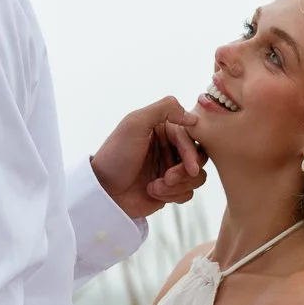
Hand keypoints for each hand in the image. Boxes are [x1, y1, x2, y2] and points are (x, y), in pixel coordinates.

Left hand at [92, 98, 206, 218]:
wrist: (103, 191)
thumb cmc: (116, 156)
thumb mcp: (135, 123)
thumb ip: (165, 108)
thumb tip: (193, 117)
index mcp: (164, 129)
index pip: (192, 138)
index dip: (192, 153)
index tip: (189, 167)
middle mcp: (169, 147)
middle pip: (199, 158)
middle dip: (185, 172)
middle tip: (168, 178)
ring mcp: (170, 169)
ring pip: (196, 177)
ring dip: (177, 185)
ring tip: (155, 186)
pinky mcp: (170, 189)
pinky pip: (187, 193)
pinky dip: (172, 195)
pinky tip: (153, 192)